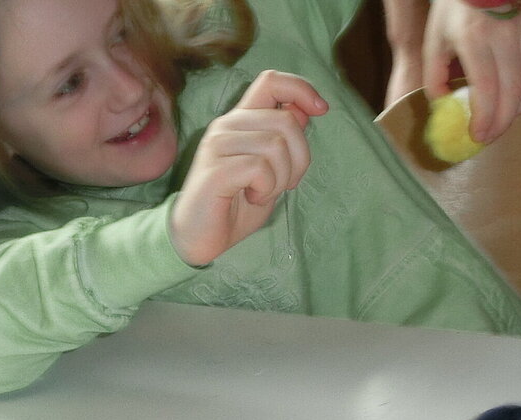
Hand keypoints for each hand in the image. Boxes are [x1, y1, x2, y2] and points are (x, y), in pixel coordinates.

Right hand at [169, 70, 326, 266]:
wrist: (198, 238)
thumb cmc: (234, 204)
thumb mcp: (271, 170)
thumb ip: (283, 140)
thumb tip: (305, 110)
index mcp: (241, 120)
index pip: (271, 80)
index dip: (302, 88)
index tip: (321, 110)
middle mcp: (226, 125)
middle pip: (285, 120)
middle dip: (300, 158)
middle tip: (285, 184)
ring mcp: (217, 144)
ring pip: (276, 145)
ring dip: (282, 178)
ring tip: (262, 192)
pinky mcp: (215, 169)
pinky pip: (260, 168)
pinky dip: (266, 188)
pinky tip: (251, 197)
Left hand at [422, 0, 520, 142]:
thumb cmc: (452, 9)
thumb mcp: (434, 39)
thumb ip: (434, 75)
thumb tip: (443, 106)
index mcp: (475, 38)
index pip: (486, 88)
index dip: (485, 118)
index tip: (478, 136)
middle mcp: (506, 34)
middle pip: (513, 91)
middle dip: (502, 121)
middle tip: (490, 135)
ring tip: (506, 118)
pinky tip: (518, 93)